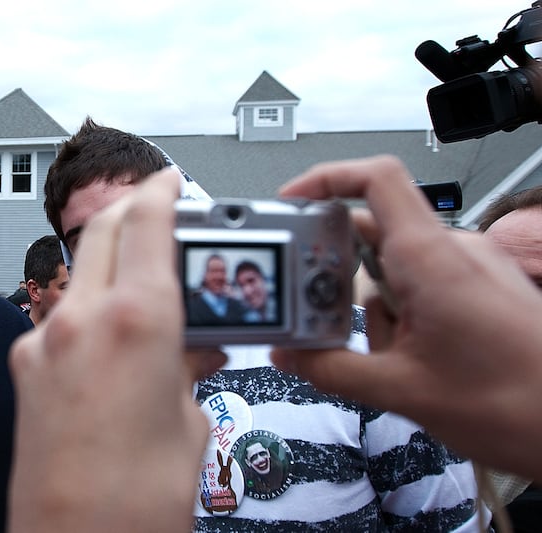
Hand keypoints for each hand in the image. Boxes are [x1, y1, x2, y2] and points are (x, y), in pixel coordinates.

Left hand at [9, 168, 218, 532]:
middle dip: (130, 209)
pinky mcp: (23, 366)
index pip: (146, 222)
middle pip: (102, 230)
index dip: (162, 191)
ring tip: (143, 284)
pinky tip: (112, 338)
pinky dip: (89, 309)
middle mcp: (81, 320)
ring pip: (80, 271)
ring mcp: (44, 341)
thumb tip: (193, 347)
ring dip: (108, 261)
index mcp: (137, 322)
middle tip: (158, 213)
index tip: (172, 182)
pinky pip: (61, 316)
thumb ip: (188, 368)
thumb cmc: (135, 502)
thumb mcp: (189, 422)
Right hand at [271, 155, 541, 478]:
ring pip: (394, 268)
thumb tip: (289, 353)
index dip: (326, 179)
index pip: (375, 179)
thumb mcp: (403, 390)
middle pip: (371, 232)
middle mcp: (451, 252)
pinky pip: (420, 287)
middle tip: (318, 312)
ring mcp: (467, 269)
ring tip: (389, 360)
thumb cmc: (518, 401)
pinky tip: (411, 361)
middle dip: (338, 274)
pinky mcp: (477, 289)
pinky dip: (400, 317)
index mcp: (431, 259)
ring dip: (374, 308)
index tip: (291, 202)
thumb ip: (331, 369)